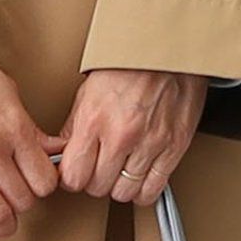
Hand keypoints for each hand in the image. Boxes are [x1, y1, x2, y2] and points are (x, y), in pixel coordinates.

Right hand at [0, 64, 58, 240]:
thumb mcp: (7, 91)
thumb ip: (30, 126)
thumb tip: (54, 149)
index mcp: (13, 129)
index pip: (45, 181)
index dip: (44, 186)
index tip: (38, 184)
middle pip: (24, 200)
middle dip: (25, 202)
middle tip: (19, 197)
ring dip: (4, 222)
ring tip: (3, 220)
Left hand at [58, 68, 207, 204]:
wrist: (168, 47)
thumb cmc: (130, 63)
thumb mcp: (88, 90)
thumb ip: (76, 126)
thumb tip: (65, 153)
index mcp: (95, 119)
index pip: (74, 176)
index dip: (72, 179)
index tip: (76, 173)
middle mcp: (121, 135)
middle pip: (98, 188)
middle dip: (95, 182)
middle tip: (99, 169)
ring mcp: (150, 143)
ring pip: (124, 193)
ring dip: (119, 186)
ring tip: (120, 172)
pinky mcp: (174, 147)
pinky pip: (153, 189)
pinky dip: (144, 190)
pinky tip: (139, 178)